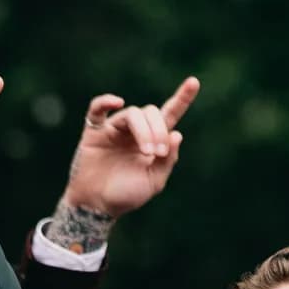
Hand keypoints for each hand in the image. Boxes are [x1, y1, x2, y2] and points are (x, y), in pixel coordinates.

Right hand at [59, 78, 199, 218]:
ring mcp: (114, 129)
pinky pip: (98, 108)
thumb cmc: (126, 196)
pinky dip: (106, 101)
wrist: (97, 206)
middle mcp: (135, 131)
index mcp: (152, 140)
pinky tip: (118, 102)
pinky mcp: (94, 131)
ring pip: (133, 114)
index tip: (194, 82)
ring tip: (147, 152)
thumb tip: (176, 133)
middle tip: (158, 153)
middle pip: (151, 113)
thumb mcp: (154, 181)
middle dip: (159, 130)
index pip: (169, 114)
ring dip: (144, 130)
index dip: (182, 98)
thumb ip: (167, 160)